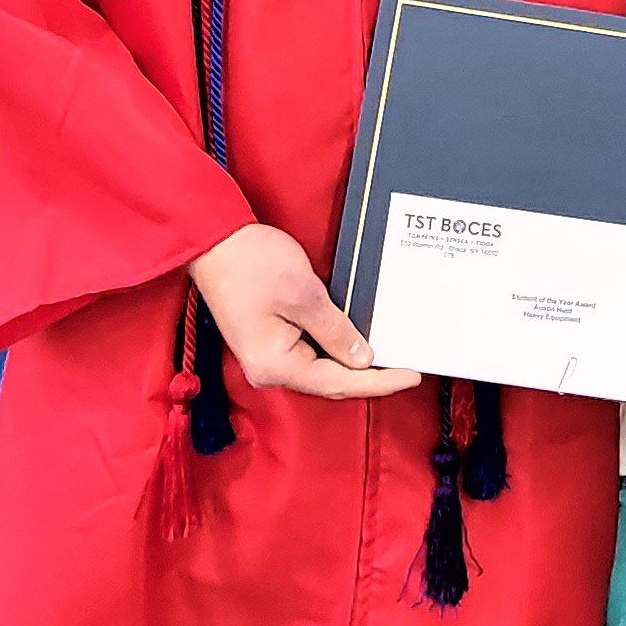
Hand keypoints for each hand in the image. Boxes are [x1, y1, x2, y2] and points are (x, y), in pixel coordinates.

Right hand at [189, 224, 420, 401]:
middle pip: (329, 381)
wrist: (214, 242)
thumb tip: (361, 359)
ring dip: (353, 364)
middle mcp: (269, 370)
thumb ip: (335, 330)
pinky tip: (356, 342)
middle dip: (369, 377)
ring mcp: (266, 357)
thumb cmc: (252, 263)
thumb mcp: (304, 294)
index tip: (411, 376)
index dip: (379, 382)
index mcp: (275, 365)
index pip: (337, 383)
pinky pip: (309, 354)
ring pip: (320, 369)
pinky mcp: (268, 341)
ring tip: (391, 360)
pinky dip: (335, 350)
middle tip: (408, 370)